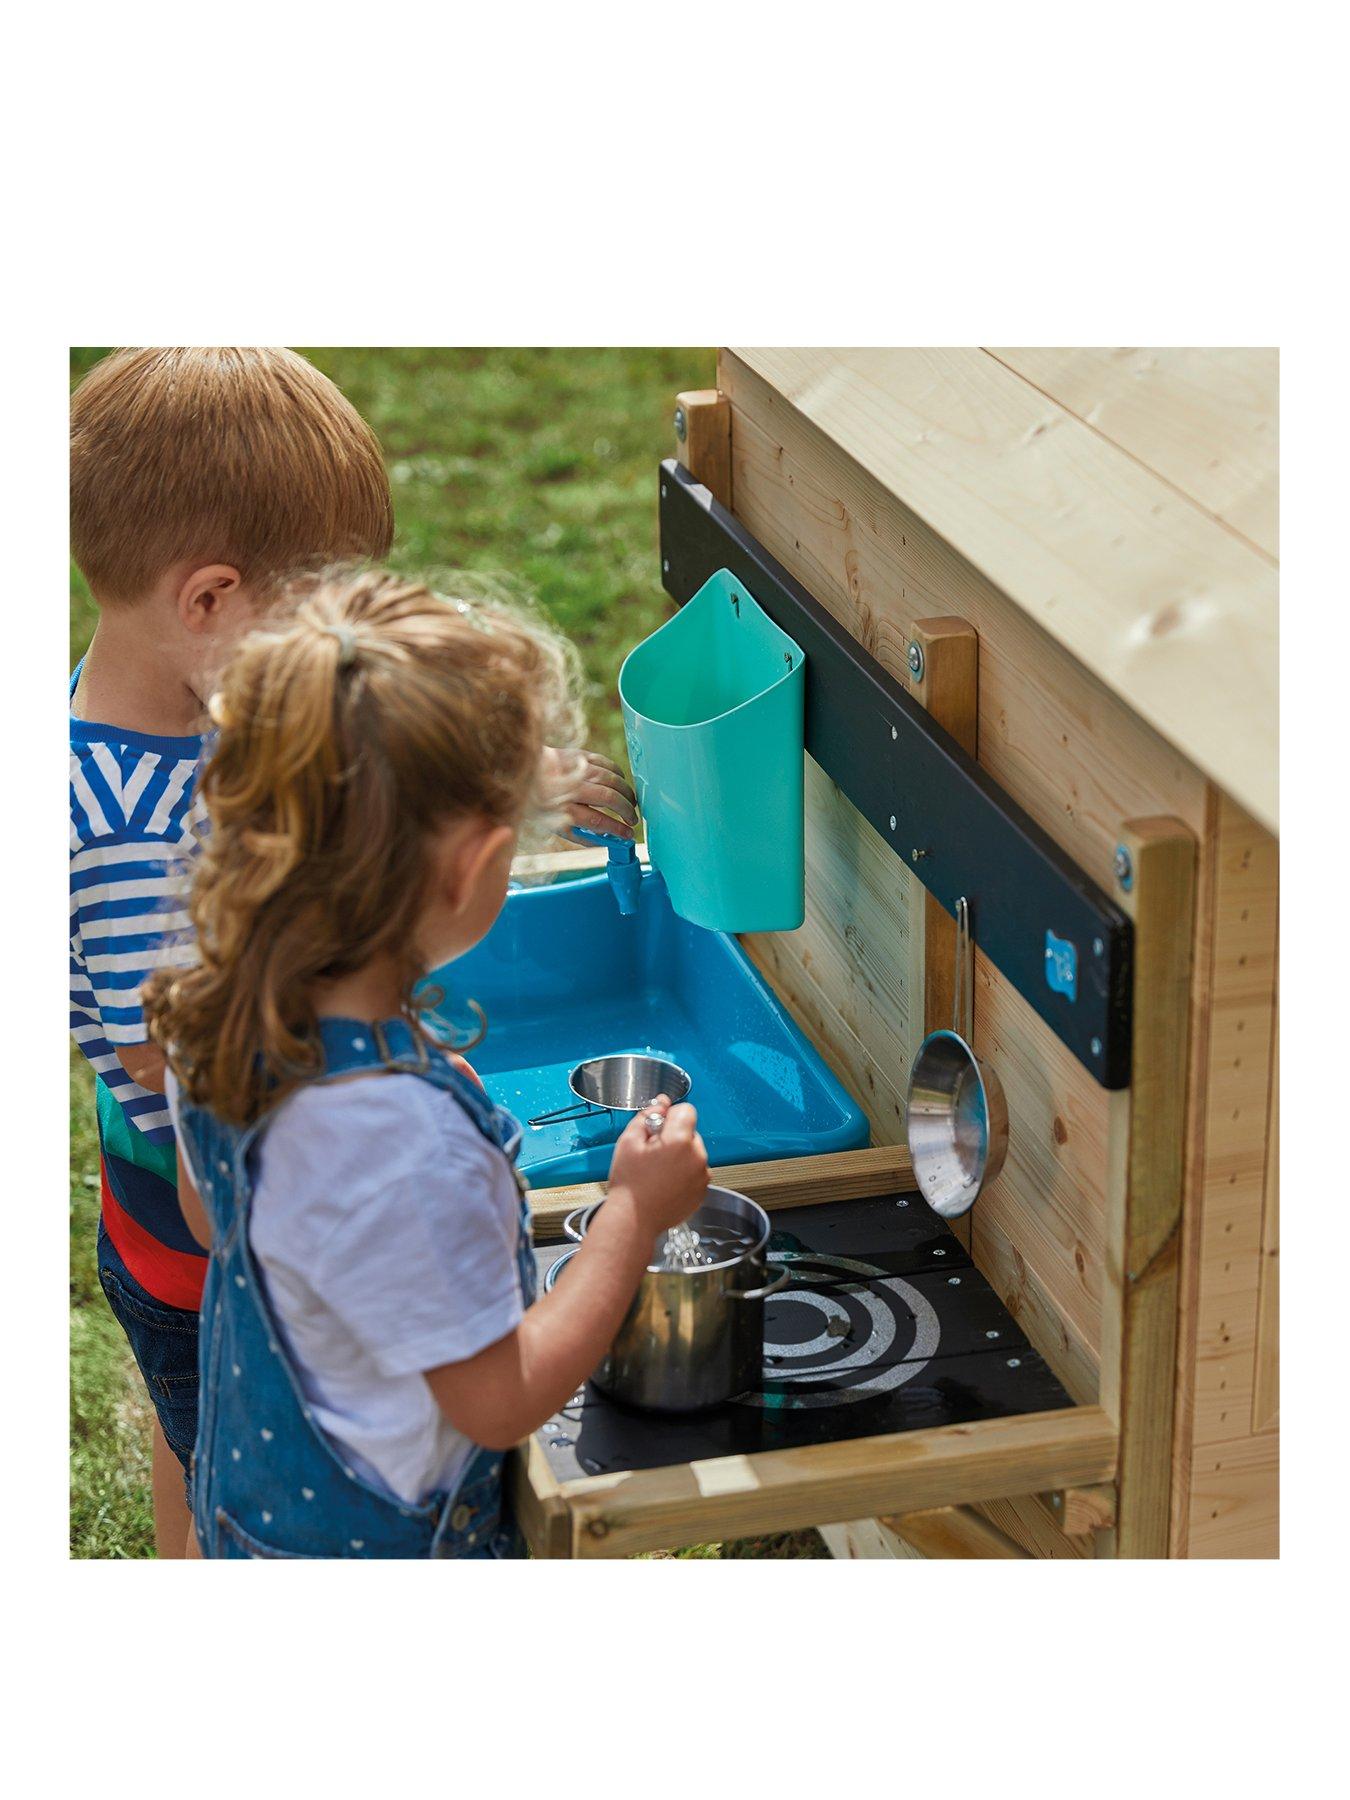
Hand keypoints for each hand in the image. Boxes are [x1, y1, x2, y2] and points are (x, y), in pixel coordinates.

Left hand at [541, 745, 637, 839]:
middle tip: (632, 819)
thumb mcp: (555, 826)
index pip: (597, 821)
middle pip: (608, 798)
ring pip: (611, 779)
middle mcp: (569, 788)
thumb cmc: (542, 803)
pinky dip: (619, 774)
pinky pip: (607, 764)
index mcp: (562, 809)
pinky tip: (621, 784)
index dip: (617, 828)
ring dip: (627, 793)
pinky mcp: (579, 755)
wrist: (524, 771)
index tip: (628, 834)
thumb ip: (581, 836)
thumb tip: (608, 842)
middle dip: (626, 810)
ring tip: (631, 803)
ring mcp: (575, 769)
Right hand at [607, 1094, 708, 1233]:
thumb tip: (660, 1104)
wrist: (634, 1220)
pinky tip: (665, 1183)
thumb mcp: (628, 1141)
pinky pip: (696, 1171)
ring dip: (680, 1156)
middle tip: (652, 1154)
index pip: (686, 1110)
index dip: (669, 1116)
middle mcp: (697, 1157)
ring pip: (693, 1152)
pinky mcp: (702, 1190)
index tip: (657, 1128)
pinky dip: (684, 1173)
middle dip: (673, 1137)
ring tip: (658, 1171)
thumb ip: (647, 1116)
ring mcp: (702, 1176)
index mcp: (680, 1141)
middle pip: (690, 1132)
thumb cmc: (629, 1185)